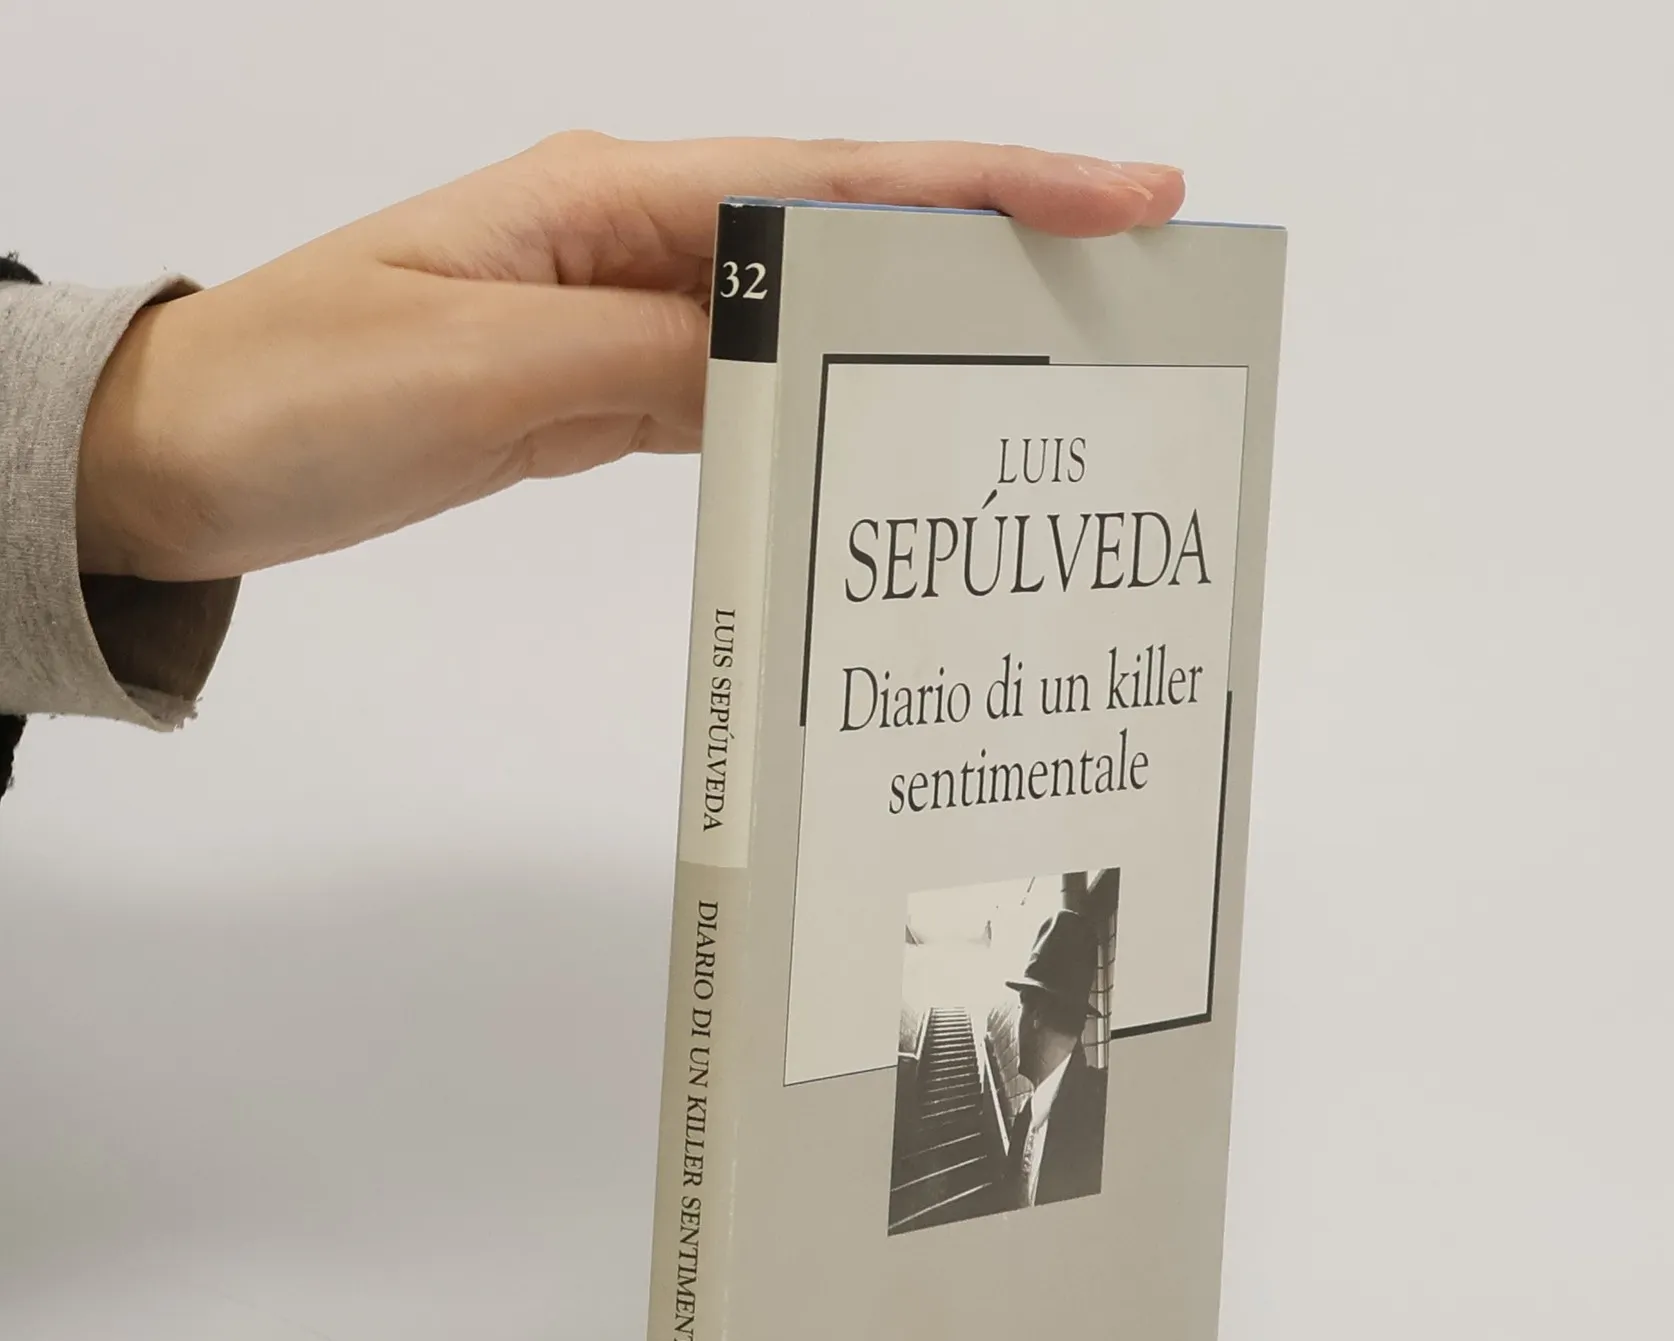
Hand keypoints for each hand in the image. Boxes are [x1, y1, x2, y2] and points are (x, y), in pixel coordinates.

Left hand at [75, 134, 1184, 581]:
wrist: (184, 461)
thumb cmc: (298, 391)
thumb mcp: (476, 366)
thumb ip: (645, 358)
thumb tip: (788, 357)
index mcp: (608, 200)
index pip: (831, 183)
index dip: (986, 189)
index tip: (1121, 197)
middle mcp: (631, 241)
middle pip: (846, 241)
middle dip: (990, 260)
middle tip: (1126, 305)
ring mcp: (621, 318)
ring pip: (806, 322)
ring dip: (916, 345)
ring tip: (1038, 383)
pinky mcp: (601, 391)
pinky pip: (743, 396)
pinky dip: (823, 416)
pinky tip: (884, 447)